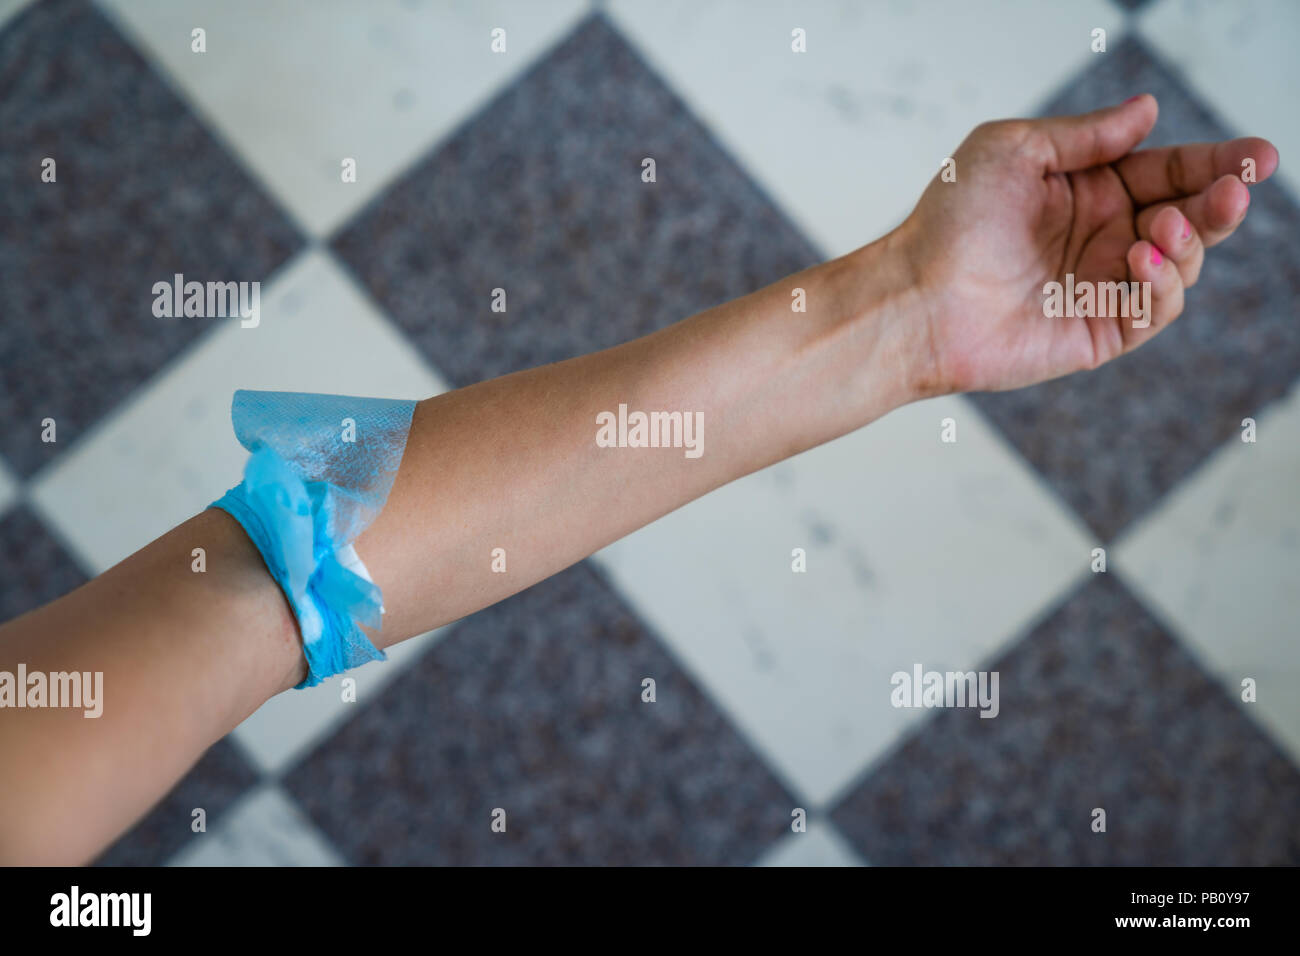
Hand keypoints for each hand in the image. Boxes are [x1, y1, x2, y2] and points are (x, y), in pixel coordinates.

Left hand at [894, 95, 1278, 393]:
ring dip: (1186, 242)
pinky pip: (1155, 312)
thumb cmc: (951, 220)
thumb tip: (1147, 111)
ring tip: (1158, 229)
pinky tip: (1140, 260)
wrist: (917, 295)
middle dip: (1220, 203)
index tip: (1256, 156)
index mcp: (1088, 191)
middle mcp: (1102, 238)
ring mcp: (1101, 288)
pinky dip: (1162, 286)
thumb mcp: (1014, 150)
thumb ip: (1085, 135)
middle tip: (1235, 190)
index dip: (1216, 163)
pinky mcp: (1098, 333)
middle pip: (1189, 217)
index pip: (1169, 171)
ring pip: (1182, 265)